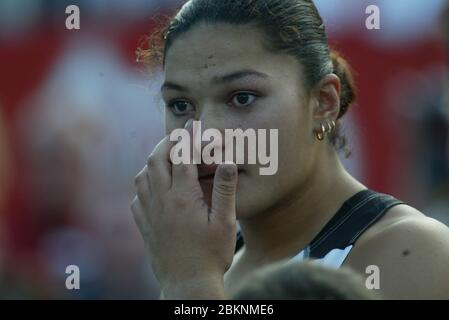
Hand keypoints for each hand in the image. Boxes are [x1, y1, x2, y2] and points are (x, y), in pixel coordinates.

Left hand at [131, 135, 238, 298]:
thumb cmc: (211, 255)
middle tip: (178, 135)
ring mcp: (150, 214)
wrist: (188, 284)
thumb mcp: (225, 222)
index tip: (193, 125)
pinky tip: (153, 187)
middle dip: (166, 143)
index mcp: (183, 198)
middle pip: (156, 161)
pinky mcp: (145, 227)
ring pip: (142, 177)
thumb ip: (225, 190)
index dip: (187, 138)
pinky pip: (137, 197)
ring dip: (153, 161)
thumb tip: (227, 161)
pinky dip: (144, 184)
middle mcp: (162, 202)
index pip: (182, 158)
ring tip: (165, 157)